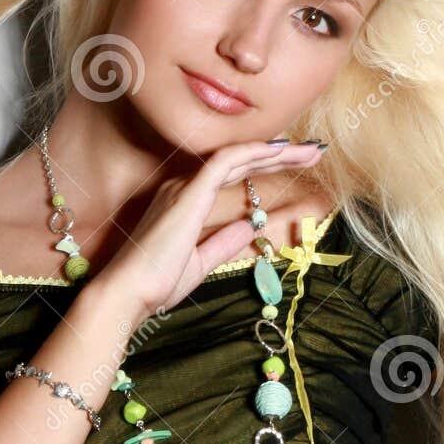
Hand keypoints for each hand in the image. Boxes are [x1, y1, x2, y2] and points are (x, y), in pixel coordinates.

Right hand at [92, 139, 324, 318]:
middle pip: (240, 160)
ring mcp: (185, 187)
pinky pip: (225, 161)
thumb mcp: (199, 263)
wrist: (129, 294)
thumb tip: (248, 226)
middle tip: (315, 150)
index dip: (265, 165)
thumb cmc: (155, 284)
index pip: (232, 173)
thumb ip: (222, 242)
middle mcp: (184, 187)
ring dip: (276, 151)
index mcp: (184, 201)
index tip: (297, 164)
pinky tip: (280, 150)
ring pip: (238, 156)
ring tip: (310, 149)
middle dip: (280, 153)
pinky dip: (254, 152)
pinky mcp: (189, 193)